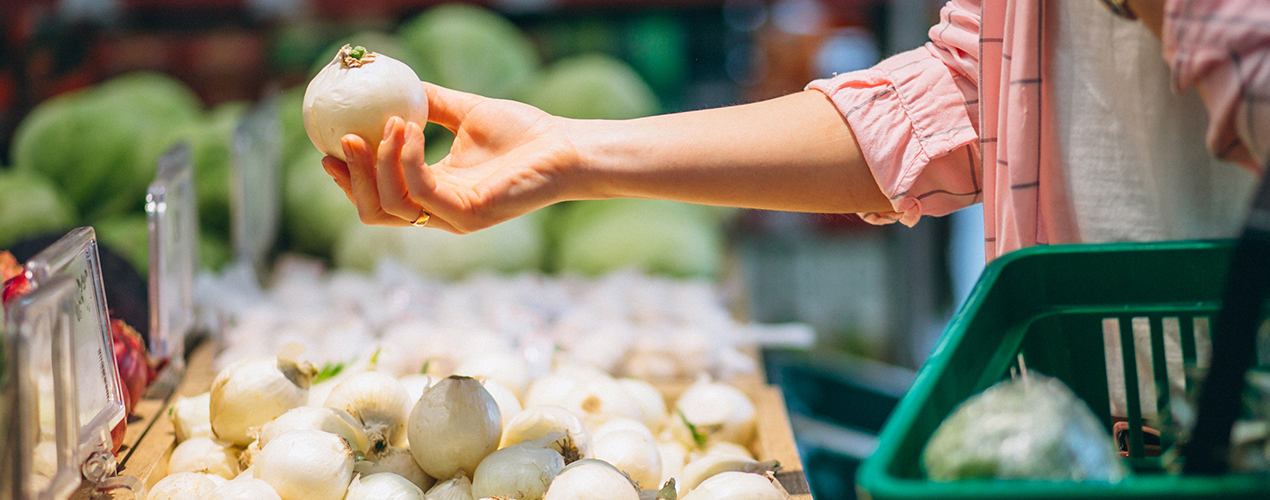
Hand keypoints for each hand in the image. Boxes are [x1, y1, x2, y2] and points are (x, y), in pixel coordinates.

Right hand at [321, 82, 582, 233]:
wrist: (565, 146)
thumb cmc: (525, 132)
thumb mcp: (465, 112)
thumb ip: (430, 103)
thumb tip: (395, 83)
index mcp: (436, 194)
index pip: (380, 198)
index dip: (349, 179)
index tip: (328, 148)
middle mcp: (440, 213)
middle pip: (374, 211)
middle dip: (351, 179)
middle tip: (341, 140)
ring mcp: (452, 218)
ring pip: (390, 205)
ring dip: (378, 162)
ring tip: (384, 125)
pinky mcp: (467, 215)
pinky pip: (419, 188)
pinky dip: (405, 157)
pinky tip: (407, 127)